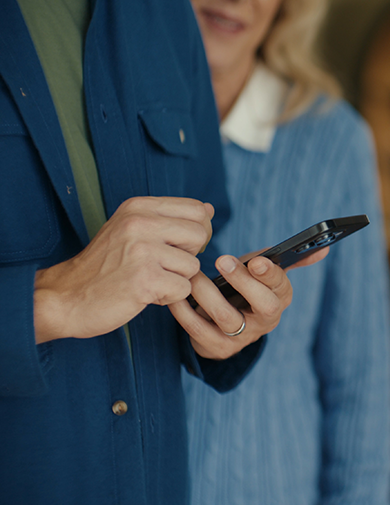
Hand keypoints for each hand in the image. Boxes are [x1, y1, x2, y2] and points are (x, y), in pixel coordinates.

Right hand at [33, 196, 214, 343]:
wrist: (65, 297)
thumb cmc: (104, 266)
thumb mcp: (131, 229)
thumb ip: (170, 219)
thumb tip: (210, 209)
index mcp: (139, 206)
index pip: (197, 209)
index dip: (197, 231)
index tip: (179, 246)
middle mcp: (140, 223)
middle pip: (200, 234)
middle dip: (188, 255)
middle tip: (161, 266)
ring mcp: (142, 251)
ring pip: (193, 266)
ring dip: (175, 279)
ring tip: (147, 280)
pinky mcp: (144, 280)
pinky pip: (183, 289)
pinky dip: (168, 297)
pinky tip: (144, 294)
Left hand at [167, 247, 327, 358]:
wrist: (223, 328)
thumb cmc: (244, 290)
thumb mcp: (264, 273)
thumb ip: (292, 260)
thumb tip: (324, 249)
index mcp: (280, 297)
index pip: (281, 286)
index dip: (270, 274)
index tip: (256, 260)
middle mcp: (266, 320)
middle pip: (265, 306)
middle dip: (244, 282)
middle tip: (223, 260)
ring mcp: (244, 337)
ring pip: (229, 319)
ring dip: (208, 294)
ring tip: (193, 275)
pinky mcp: (218, 349)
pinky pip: (200, 332)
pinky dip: (185, 312)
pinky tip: (176, 296)